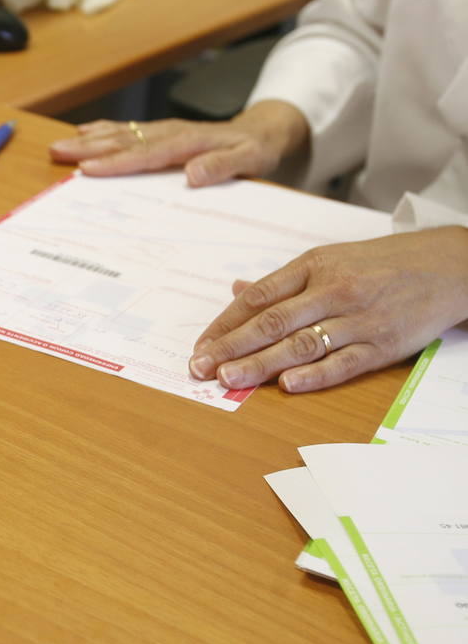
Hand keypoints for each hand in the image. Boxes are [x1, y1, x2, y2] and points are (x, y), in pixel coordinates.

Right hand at [48, 100, 309, 186]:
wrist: (264, 132)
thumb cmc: (257, 150)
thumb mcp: (252, 160)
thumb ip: (224, 166)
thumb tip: (194, 173)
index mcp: (188, 142)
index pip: (145, 154)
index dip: (116, 162)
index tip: (88, 169)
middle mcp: (170, 132)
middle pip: (123, 140)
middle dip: (88, 147)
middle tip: (57, 152)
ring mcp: (163, 130)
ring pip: (120, 133)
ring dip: (88, 139)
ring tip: (60, 145)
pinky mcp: (160, 132)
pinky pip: (127, 130)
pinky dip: (103, 130)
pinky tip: (85, 131)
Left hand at [188, 227, 467, 392]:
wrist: (449, 265)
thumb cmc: (382, 263)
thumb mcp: (329, 259)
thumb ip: (282, 281)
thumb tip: (237, 290)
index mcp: (313, 266)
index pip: (258, 298)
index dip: (224, 324)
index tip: (199, 345)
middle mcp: (332, 291)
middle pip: (272, 322)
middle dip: (231, 347)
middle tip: (200, 367)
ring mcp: (358, 318)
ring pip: (301, 344)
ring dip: (260, 364)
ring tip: (228, 379)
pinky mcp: (383, 344)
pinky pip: (344, 363)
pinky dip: (314, 375)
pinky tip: (287, 385)